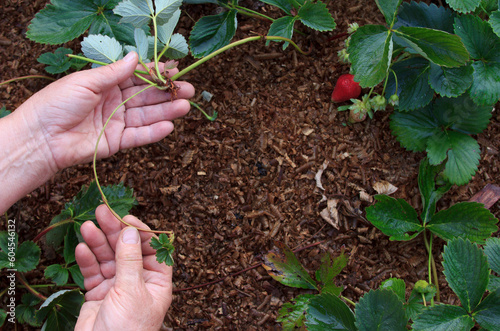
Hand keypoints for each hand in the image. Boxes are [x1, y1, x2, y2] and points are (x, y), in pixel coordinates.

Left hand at [0, 51, 193, 212]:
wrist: (40, 139)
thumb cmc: (56, 104)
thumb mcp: (85, 82)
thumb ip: (114, 73)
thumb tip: (136, 57)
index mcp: (105, 84)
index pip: (136, 77)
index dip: (155, 74)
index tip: (174, 70)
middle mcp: (114, 102)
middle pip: (146, 97)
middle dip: (167, 93)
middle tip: (188, 90)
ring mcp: (116, 123)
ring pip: (146, 116)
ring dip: (166, 111)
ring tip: (184, 106)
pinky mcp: (116, 142)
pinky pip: (138, 136)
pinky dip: (153, 132)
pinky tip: (168, 126)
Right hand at [75, 205, 171, 330]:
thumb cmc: (128, 330)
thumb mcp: (132, 291)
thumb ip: (130, 260)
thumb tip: (131, 232)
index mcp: (157, 281)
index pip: (152, 249)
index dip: (140, 232)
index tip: (126, 218)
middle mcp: (139, 281)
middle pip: (128, 249)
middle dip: (115, 231)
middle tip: (101, 212)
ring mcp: (118, 287)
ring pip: (108, 258)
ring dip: (98, 242)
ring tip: (87, 227)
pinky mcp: (99, 294)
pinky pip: (93, 272)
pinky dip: (88, 260)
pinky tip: (82, 248)